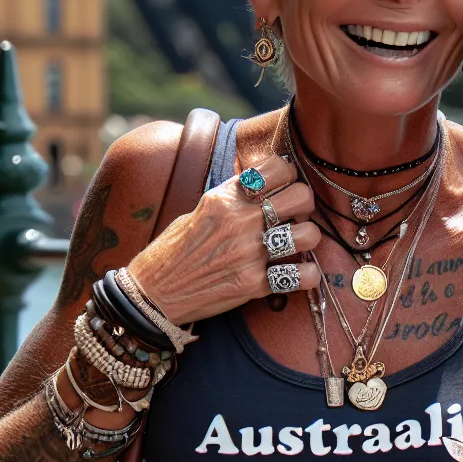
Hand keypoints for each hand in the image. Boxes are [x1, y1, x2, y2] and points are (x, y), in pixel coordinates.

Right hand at [127, 153, 321, 323]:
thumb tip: (262, 184)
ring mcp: (249, 253)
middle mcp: (240, 221)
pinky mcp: (253, 284)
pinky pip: (303, 275)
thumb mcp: (200, 209)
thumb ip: (232, 196)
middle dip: (304, 206)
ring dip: (307, 239)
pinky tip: (298, 274)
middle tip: (294, 217)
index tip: (283, 188)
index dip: (289, 177)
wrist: (153, 292)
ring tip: (295, 245)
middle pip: (302, 197)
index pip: (278, 168)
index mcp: (225, 197)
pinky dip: (308, 275)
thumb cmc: (174, 250)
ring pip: (309, 234)